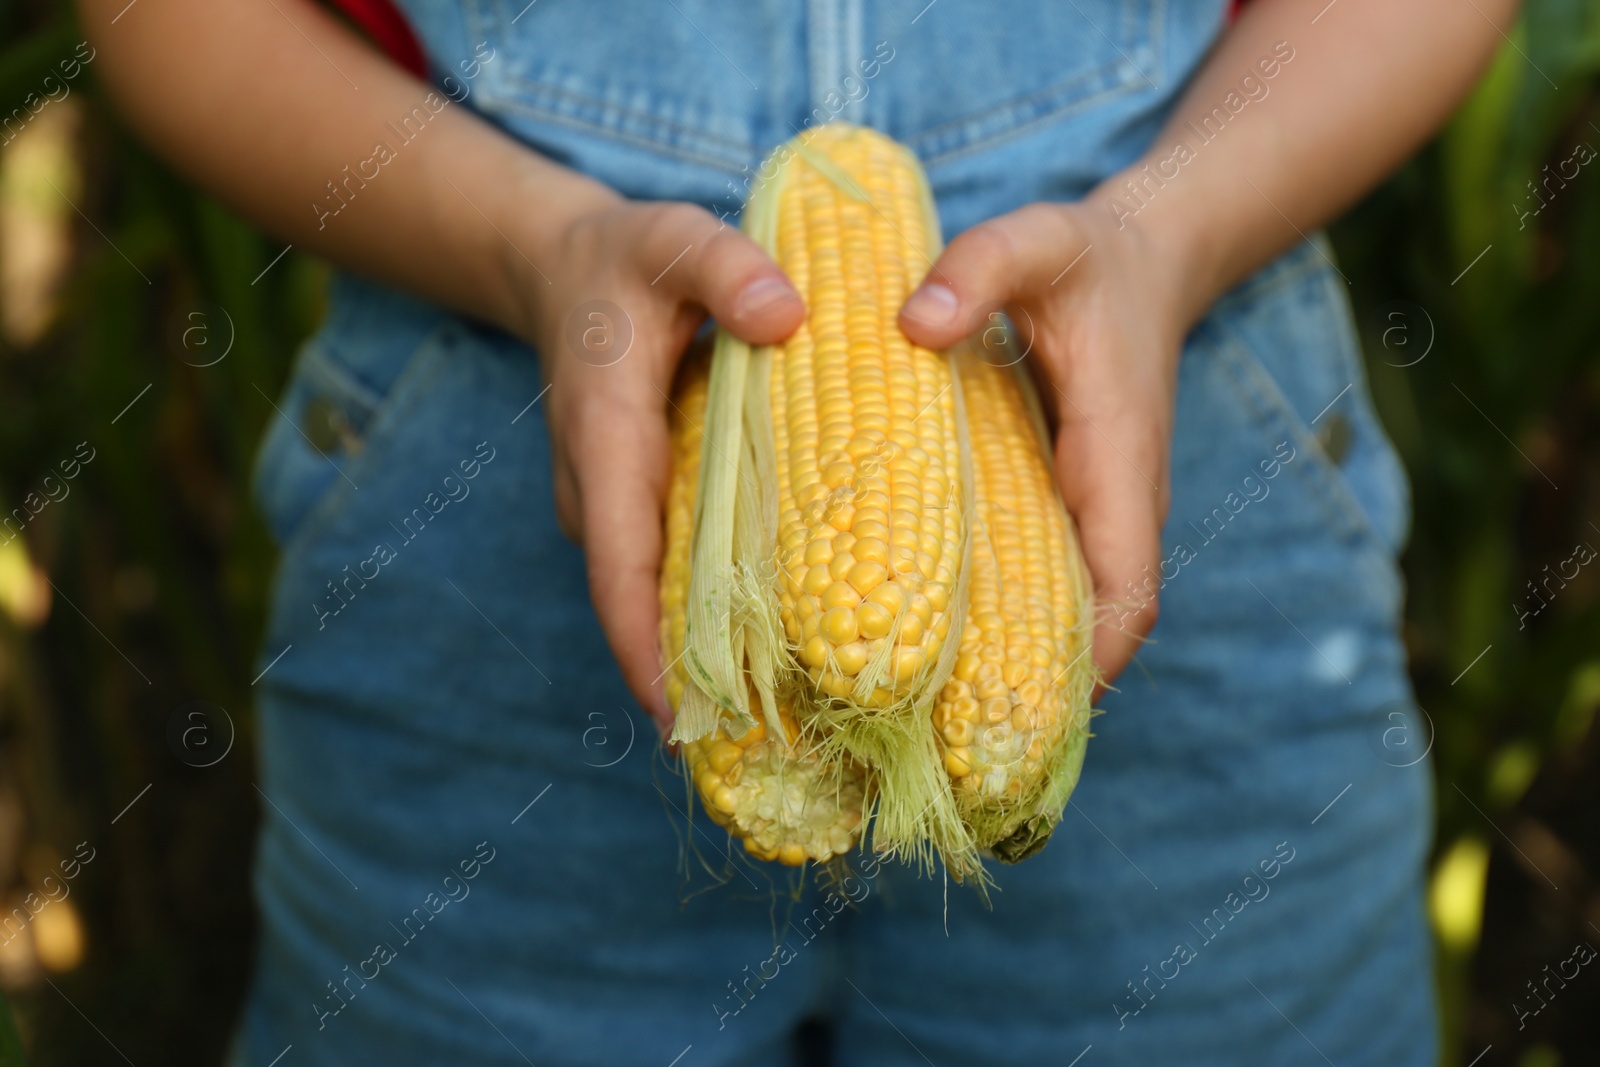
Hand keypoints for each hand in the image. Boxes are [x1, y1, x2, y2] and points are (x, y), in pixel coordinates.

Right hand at [513, 199, 804, 732]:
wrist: (565, 270)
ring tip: (780, 726)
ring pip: (651, 600)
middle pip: (637, 607)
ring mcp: (610, 506)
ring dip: (701, 660)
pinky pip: (666, 575)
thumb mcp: (675, 239)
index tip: (685, 720)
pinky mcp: (633, 507)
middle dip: (689, 682)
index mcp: (607, 441)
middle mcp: (599, 492)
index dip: (647, 648)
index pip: (620, 565)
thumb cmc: (627, 259)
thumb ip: (725, 268)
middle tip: (770, 750)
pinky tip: (766, 654)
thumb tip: (787, 317)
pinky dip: (705, 617)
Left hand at [898, 198, 1196, 692]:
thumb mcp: (1039, 240)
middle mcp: (1113, 503)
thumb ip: (984, 268)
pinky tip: (930, 649)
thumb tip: (916, 324)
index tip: (1021, 716)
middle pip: (1094, 628)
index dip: (1087, 660)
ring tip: (923, 722)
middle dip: (1034, 692)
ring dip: (1014, 667)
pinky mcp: (1065, 506)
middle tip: (943, 747)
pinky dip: (1003, 622)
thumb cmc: (1087, 258)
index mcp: (1117, 460)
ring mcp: (1091, 511)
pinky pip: (1042, 582)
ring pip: (1067, 614)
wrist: (1142, 258)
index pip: (1126, 587)